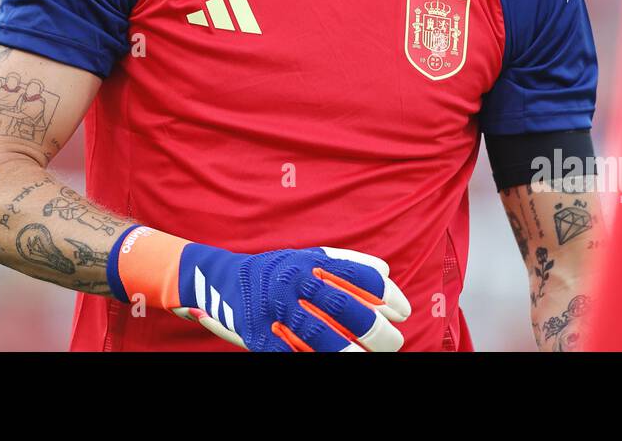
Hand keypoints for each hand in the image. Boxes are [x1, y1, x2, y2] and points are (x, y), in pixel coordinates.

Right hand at [172, 243, 410, 351]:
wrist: (218, 279)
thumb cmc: (275, 269)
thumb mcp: (306, 257)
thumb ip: (344, 263)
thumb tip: (386, 273)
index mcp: (308, 261)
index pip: (356, 276)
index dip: (385, 295)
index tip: (403, 311)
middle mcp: (292, 282)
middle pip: (342, 307)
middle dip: (374, 328)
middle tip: (394, 341)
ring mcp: (274, 309)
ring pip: (319, 336)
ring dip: (350, 352)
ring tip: (371, 360)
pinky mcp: (259, 336)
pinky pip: (292, 354)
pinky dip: (314, 361)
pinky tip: (332, 364)